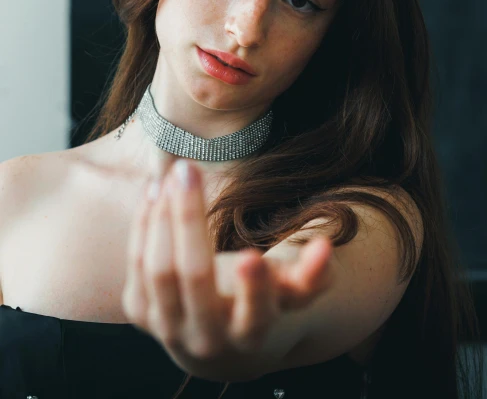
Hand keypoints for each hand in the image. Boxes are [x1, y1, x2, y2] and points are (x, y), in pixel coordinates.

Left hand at [121, 159, 332, 377]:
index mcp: (249, 336)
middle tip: (188, 169)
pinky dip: (145, 221)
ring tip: (175, 171)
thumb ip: (312, 274)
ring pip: (158, 268)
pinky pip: (136, 262)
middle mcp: (205, 338)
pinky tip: (156, 189)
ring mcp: (167, 327)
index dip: (253, 291)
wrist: (216, 343)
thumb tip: (324, 247)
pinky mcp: (140, 313)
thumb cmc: (260, 305)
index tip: (251, 257)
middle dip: (188, 220)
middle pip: (191, 278)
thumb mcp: (289, 294)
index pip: (253, 317)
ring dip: (162, 214)